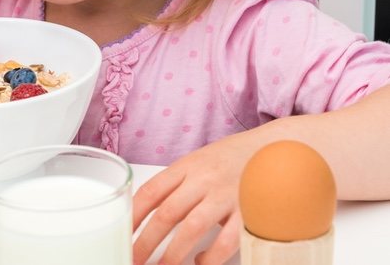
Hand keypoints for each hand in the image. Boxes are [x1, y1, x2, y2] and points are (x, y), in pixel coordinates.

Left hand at [132, 133, 256, 264]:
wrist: (281, 147)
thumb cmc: (235, 157)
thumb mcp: (201, 161)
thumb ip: (178, 182)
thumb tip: (147, 211)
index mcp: (188, 165)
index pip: (151, 192)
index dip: (131, 215)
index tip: (120, 234)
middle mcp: (204, 179)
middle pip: (167, 214)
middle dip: (145, 242)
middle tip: (132, 260)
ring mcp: (227, 195)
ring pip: (192, 229)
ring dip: (172, 254)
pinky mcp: (251, 211)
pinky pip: (227, 240)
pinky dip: (211, 256)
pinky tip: (201, 263)